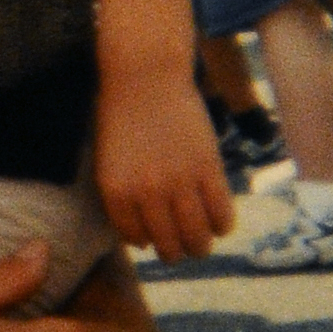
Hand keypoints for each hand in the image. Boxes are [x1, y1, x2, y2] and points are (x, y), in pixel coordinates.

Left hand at [93, 73, 232, 260]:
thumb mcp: (110, 163)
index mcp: (116, 193)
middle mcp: (147, 194)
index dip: (147, 242)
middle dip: (176, 252)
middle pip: (169, 245)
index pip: (135, 238)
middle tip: (182, 249)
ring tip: (201, 243)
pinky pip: (221, 214)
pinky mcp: (209, 170)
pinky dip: (222, 225)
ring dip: (201, 247)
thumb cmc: (122, 117)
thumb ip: (123, 198)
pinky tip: (219, 222)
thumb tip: (143, 238)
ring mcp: (180, 183)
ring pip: (197, 237)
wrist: (146, 78)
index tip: (154, 240)